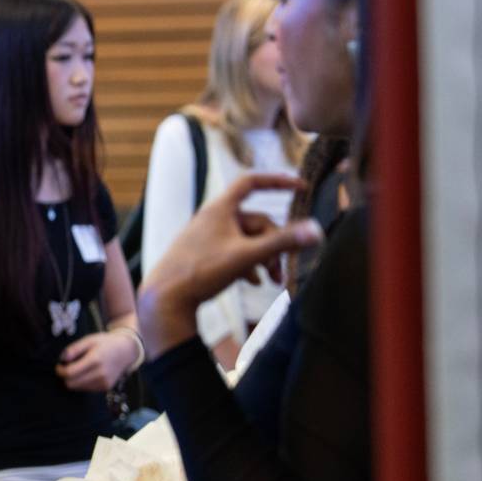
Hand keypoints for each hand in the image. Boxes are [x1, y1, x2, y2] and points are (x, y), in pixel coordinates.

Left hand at [56, 329, 139, 393]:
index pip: (70, 373)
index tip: (59, 365)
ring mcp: (104, 382)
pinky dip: (82, 382)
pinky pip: (86, 389)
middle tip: (67, 367)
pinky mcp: (105, 388)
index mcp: (95, 360)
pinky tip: (87, 373)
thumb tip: (62, 359)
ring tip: (78, 369)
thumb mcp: (88, 340)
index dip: (60, 370)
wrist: (125, 351)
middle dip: (65, 377)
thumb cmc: (104, 343)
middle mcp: (100, 374)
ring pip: (78, 388)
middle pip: (71, 383)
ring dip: (73, 380)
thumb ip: (74, 349)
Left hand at [137, 173, 321, 352]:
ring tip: (273, 280)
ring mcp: (207, 237)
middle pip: (257, 222)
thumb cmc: (202, 272)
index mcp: (220, 210)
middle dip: (276, 245)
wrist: (165, 299)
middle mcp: (212, 219)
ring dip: (265, 258)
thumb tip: (316, 230)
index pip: (251, 182)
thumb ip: (282, 243)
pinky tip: (255, 282)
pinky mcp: (203, 255)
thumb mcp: (247, 256)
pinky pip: (235, 253)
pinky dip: (249, 265)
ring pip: (248, 240)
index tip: (301, 187)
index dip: (277, 181)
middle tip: (282, 270)